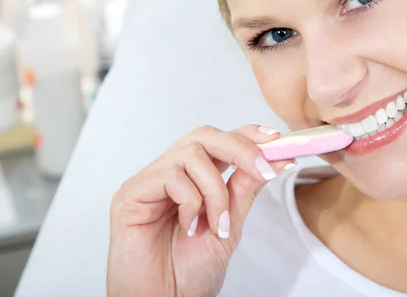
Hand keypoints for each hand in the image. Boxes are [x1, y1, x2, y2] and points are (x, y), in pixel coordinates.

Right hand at [107, 125, 293, 296]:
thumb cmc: (189, 273)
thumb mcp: (229, 226)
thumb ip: (243, 190)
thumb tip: (272, 159)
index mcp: (192, 180)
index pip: (219, 141)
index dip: (247, 134)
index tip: (276, 139)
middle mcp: (169, 174)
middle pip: (205, 136)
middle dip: (240, 149)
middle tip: (263, 171)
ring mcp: (149, 182)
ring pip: (192, 154)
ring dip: (215, 190)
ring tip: (216, 225)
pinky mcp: (130, 194)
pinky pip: (171, 177)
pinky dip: (191, 203)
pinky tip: (188, 229)